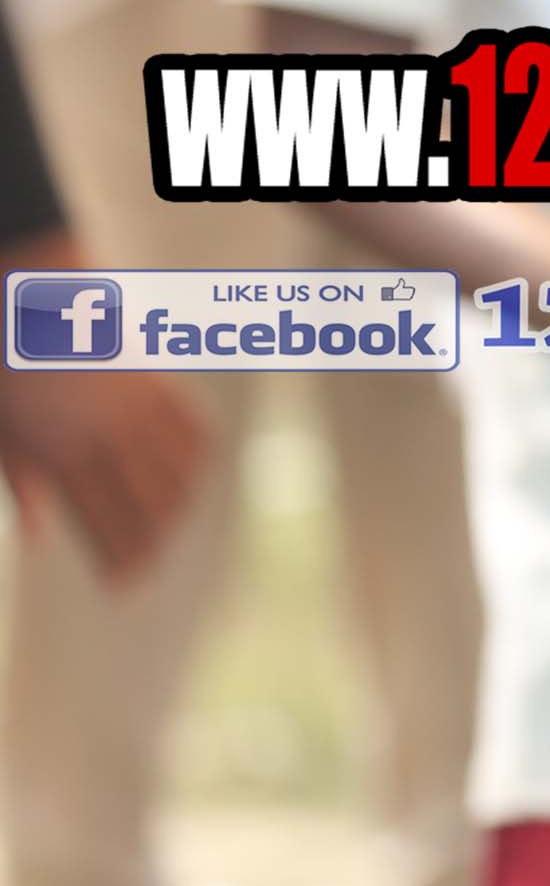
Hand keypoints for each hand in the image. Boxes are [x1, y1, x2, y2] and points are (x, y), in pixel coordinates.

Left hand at [0, 230, 209, 578]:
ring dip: (176, 507)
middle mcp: (113, 437)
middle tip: (146, 566)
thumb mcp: (1, 437)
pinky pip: (191, 430)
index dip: (118, 558)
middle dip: (150, 543)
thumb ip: (22, 488)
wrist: (33, 300)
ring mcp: (140, 409)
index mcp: (67, 455)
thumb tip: (39, 539)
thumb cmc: (5, 370)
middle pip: (147, 505)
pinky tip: (189, 476)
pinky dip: (194, 460)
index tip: (123, 585)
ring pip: (176, 472)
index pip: (105, 522)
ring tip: (168, 529)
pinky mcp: (156, 382)